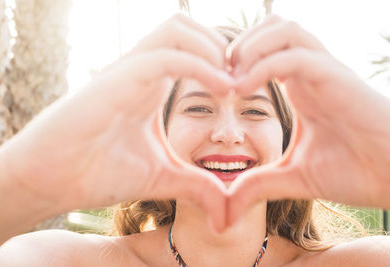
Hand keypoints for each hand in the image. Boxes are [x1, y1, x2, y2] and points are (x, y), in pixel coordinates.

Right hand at [0, 14, 232, 229]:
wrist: (51, 180)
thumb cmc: (98, 173)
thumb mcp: (162, 178)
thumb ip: (196, 185)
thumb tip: (227, 208)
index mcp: (151, 85)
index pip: (191, 47)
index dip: (224, 61)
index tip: (245, 88)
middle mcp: (141, 70)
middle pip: (186, 26)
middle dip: (221, 44)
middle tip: (242, 78)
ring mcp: (128, 71)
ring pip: (176, 29)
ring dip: (212, 48)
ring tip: (232, 82)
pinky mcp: (118, 80)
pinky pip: (165, 56)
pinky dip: (200, 65)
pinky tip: (222, 89)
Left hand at [227, 15, 389, 225]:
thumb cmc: (354, 172)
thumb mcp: (293, 177)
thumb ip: (259, 185)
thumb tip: (226, 207)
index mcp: (301, 86)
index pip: (265, 49)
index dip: (235, 60)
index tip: (216, 87)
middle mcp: (311, 72)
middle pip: (273, 26)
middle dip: (240, 44)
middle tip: (220, 75)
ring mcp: (326, 71)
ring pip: (285, 29)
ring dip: (250, 47)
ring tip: (231, 79)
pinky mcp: (338, 79)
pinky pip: (296, 56)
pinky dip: (264, 65)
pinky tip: (243, 89)